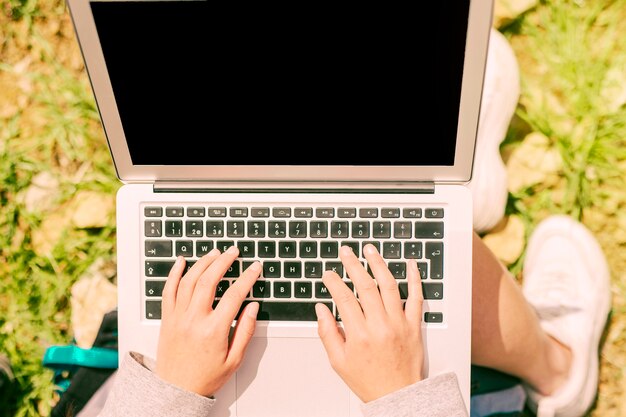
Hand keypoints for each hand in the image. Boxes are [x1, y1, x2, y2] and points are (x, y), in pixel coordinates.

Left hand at [155, 247, 260, 396]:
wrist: (175, 390)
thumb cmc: (205, 377)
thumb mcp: (234, 359)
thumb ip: (245, 331)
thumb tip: (253, 307)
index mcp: (213, 331)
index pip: (234, 295)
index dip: (247, 278)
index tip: (254, 268)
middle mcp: (193, 320)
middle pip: (209, 281)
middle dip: (223, 262)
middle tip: (233, 252)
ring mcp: (177, 317)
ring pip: (189, 281)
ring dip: (203, 263)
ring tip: (215, 253)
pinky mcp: (167, 318)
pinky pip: (168, 290)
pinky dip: (174, 273)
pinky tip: (182, 261)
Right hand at [315, 244, 423, 402]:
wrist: (398, 396)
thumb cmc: (368, 380)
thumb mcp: (338, 361)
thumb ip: (327, 333)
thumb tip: (320, 310)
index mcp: (359, 335)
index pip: (344, 299)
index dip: (334, 282)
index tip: (328, 273)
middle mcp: (380, 326)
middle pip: (365, 286)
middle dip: (353, 265)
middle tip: (346, 252)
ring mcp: (399, 324)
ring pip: (389, 286)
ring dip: (378, 264)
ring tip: (370, 250)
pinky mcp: (414, 325)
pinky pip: (416, 298)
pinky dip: (415, 279)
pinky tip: (410, 264)